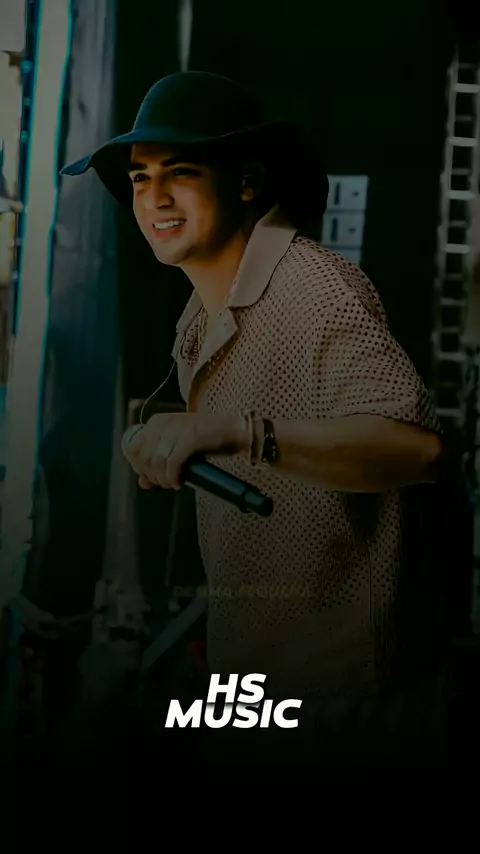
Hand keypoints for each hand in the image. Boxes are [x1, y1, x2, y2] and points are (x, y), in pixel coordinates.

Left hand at [122, 412, 248, 490]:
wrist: (234, 430)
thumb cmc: (206, 440)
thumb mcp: (177, 450)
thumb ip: (157, 464)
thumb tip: (143, 482)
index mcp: (156, 422)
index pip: (132, 448)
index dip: (139, 467)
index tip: (153, 477)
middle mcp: (163, 423)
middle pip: (143, 458)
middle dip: (152, 476)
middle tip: (166, 483)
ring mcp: (177, 429)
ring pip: (157, 462)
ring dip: (164, 479)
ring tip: (174, 484)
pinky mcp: (191, 437)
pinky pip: (172, 463)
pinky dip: (174, 477)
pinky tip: (180, 482)